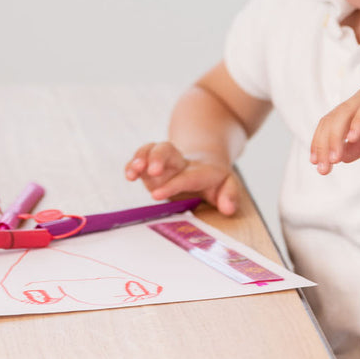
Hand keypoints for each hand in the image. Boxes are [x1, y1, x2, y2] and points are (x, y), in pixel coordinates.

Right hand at [124, 141, 239, 213]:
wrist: (203, 161)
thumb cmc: (214, 179)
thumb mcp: (229, 186)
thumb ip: (231, 195)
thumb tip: (228, 208)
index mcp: (198, 170)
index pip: (185, 177)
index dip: (171, 185)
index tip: (156, 195)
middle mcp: (179, 161)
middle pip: (166, 150)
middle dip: (157, 158)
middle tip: (150, 170)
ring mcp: (164, 161)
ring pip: (151, 150)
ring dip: (140, 157)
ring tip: (132, 172)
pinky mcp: (151, 163)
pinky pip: (141, 157)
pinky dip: (132, 163)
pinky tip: (128, 174)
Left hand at [311, 61, 359, 173]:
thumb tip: (343, 159)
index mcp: (353, 110)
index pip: (328, 126)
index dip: (319, 144)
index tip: (317, 164)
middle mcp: (355, 102)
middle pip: (330, 122)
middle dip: (323, 146)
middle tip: (323, 169)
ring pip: (343, 117)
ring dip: (336, 138)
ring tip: (334, 159)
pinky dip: (357, 123)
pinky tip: (353, 137)